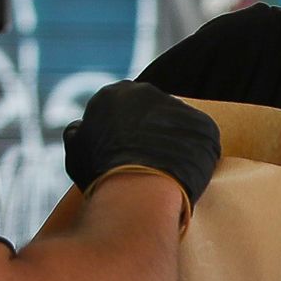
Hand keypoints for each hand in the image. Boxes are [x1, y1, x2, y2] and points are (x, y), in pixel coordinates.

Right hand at [66, 81, 220, 204]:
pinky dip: (197, 155)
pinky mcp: (204, 126)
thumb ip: (77, 134)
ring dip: (177, 142)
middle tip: (151, 162)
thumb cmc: (101, 173)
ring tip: (169, 172)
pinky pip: (202, 140)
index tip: (128, 151)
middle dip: (153, 133)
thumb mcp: (76, 153)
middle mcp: (147, 93)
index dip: (126, 132)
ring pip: (179, 125)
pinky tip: (186, 174)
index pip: (123, 109)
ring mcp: (178, 107)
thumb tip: (80, 127)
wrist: (139, 187)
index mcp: (114, 94)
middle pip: (153, 112)